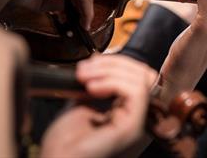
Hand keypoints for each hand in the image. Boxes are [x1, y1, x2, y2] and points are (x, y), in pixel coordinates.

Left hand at [40, 55, 157, 157]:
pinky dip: (114, 82)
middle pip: (143, 74)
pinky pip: (136, 93)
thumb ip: (95, 86)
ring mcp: (137, 124)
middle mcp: (137, 118)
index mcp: (127, 113)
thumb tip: (99, 61)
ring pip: (140, 79)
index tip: (90, 63)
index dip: (116, 64)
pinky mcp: (132, 128)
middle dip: (113, 63)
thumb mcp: (81, 104)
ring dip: (110, 70)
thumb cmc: (63, 145)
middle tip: (85, 68)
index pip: (138, 77)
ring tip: (85, 77)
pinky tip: (92, 87)